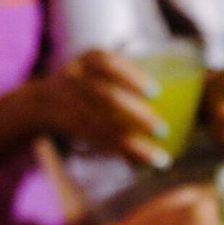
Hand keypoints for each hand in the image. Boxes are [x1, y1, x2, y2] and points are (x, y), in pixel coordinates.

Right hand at [34, 49, 168, 166]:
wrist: (38, 103)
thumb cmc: (88, 86)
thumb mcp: (99, 71)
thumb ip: (127, 76)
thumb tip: (185, 91)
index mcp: (86, 60)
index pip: (107, 61)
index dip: (132, 76)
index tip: (156, 92)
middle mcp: (74, 79)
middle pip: (105, 97)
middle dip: (136, 114)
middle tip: (162, 129)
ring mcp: (66, 103)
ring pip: (101, 127)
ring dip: (132, 144)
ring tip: (160, 158)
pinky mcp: (67, 126)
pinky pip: (97, 141)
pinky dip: (121, 153)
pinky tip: (142, 164)